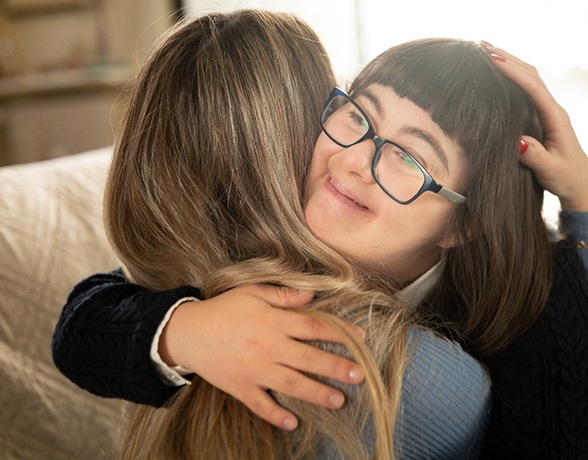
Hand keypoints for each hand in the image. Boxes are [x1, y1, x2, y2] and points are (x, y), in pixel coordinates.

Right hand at [159, 284, 364, 430]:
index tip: (361, 340)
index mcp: (273, 321)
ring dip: (317, 393)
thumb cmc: (224, 308)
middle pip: (309, 358)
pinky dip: (276, 415)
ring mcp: (254, 370)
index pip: (314, 327)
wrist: (188, 332)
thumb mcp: (252, 292)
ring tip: (339, 401)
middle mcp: (268, 347)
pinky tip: (293, 423)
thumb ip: (284, 295)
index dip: (340, 333)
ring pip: (291, 384)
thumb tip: (312, 295)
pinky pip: (260, 405)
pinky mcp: (240, 387)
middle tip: (360, 376)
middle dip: (336, 368)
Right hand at [485, 42, 587, 211]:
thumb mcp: (550, 169)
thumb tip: (517, 141)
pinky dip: (512, 77)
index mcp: (555, 118)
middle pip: (531, 75)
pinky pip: (526, 90)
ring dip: (510, 63)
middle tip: (483, 47)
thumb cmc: (566, 176)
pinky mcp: (540, 117)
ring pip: (529, 79)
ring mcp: (547, 111)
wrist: (579, 183)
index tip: (492, 60)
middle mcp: (552, 109)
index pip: (533, 87)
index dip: (513, 72)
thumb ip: (535, 156)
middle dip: (508, 58)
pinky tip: (498, 75)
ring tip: (487, 53)